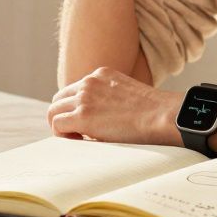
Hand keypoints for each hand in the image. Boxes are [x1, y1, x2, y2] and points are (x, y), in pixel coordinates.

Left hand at [47, 66, 182, 146]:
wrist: (161, 115)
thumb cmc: (153, 112)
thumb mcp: (128, 94)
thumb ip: (110, 99)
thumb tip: (100, 120)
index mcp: (101, 75)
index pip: (74, 90)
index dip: (75, 108)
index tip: (85, 123)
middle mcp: (89, 82)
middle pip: (59, 98)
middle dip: (64, 115)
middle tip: (76, 133)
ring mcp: (84, 97)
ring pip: (54, 111)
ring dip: (61, 126)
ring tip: (77, 139)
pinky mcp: (82, 115)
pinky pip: (57, 124)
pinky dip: (62, 135)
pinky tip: (77, 141)